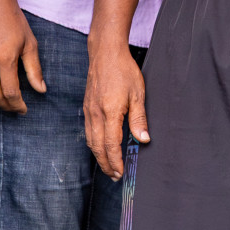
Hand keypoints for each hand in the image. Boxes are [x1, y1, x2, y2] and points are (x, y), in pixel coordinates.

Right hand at [0, 0, 43, 113]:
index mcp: (5, 58)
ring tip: (1, 101)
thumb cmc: (13, 19)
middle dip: (5, 106)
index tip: (23, 109)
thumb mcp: (29, 43)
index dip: (17, 105)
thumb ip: (34, 69)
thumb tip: (41, 90)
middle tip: (13, 107)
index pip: (10, 93)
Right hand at [84, 39, 146, 179]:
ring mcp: (88, 110)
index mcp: (109, 112)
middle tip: (115, 176)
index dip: (115, 161)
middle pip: (98, 147)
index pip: (111, 145)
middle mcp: (95, 114)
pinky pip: (88, 131)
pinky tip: (100, 147)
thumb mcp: (138, 93)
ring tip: (108, 166)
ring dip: (99, 156)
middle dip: (106, 164)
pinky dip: (93, 144)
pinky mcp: (86, 107)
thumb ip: (139, 118)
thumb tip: (143, 139)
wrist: (105, 53)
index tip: (121, 172)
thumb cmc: (124, 70)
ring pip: (90, 141)